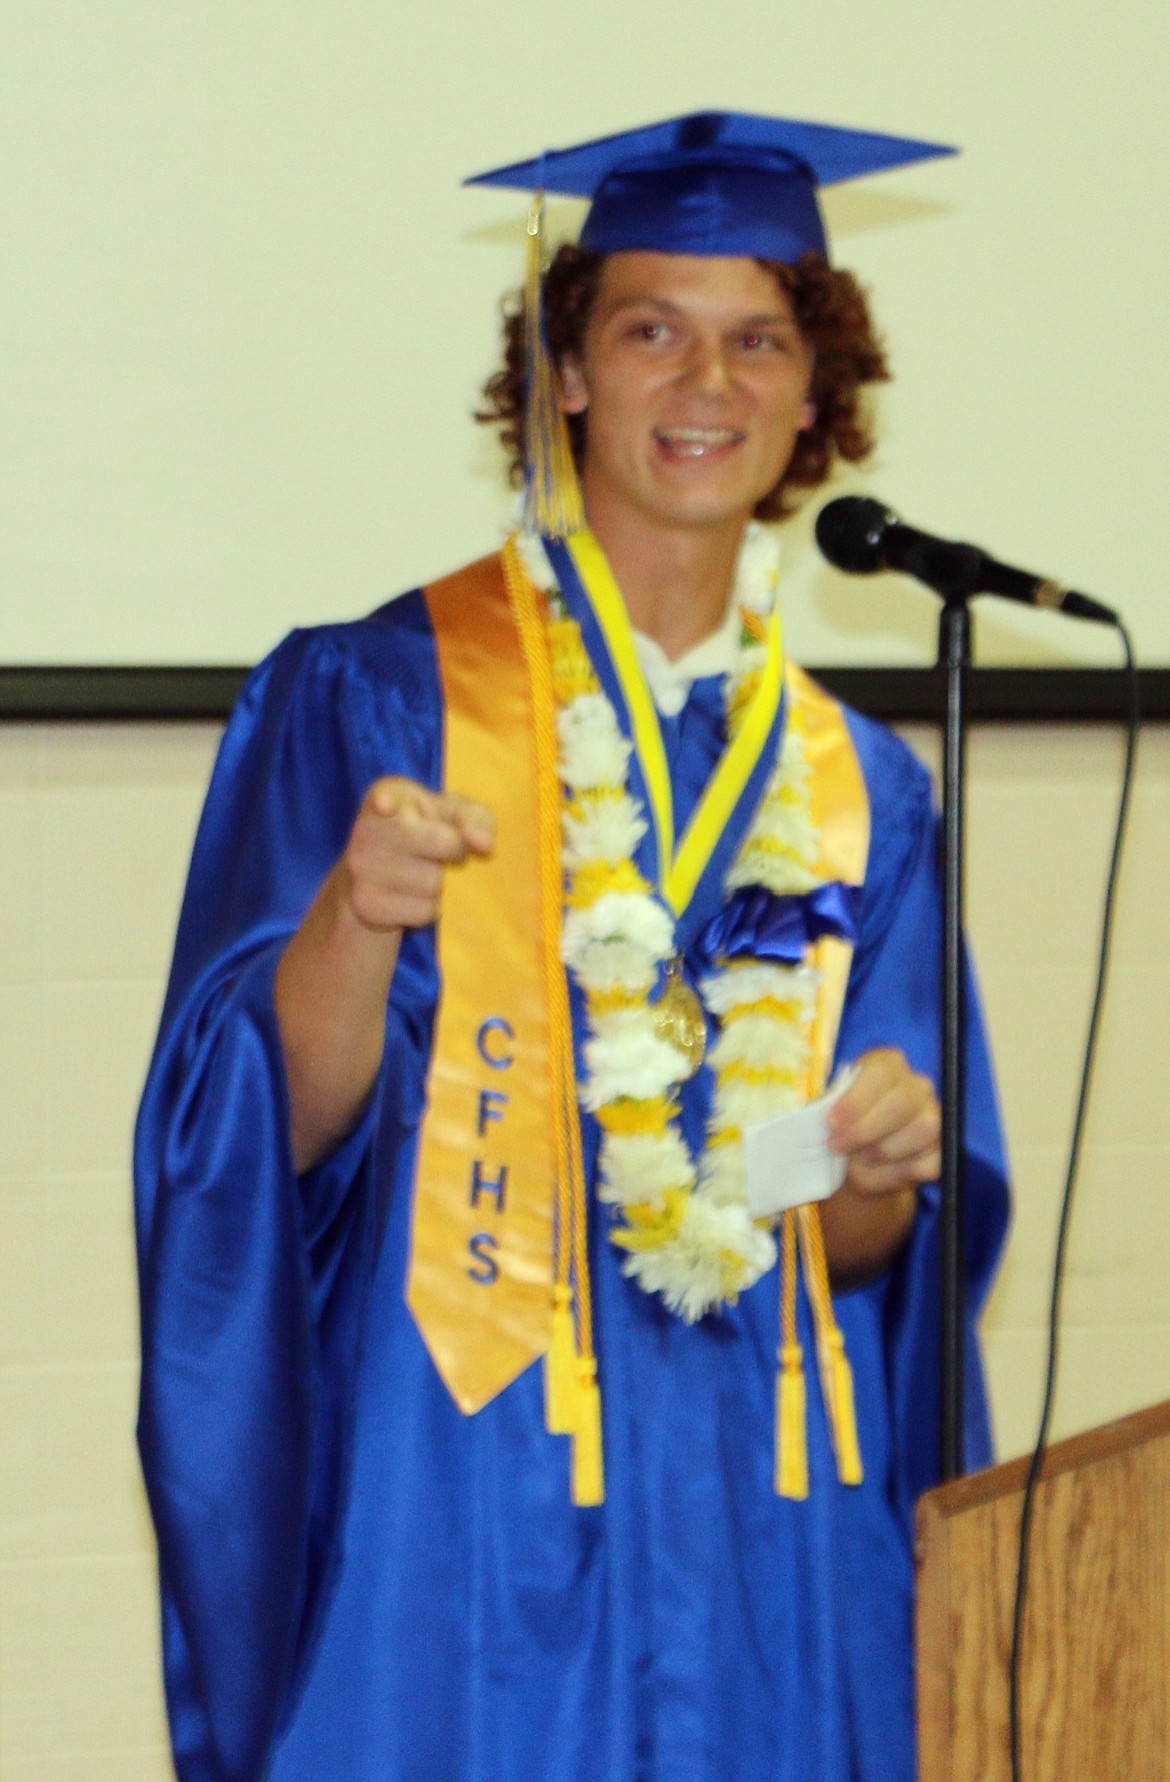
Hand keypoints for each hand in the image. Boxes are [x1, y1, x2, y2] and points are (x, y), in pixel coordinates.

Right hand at [341, 777, 495, 933]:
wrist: (379, 881)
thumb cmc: (427, 836)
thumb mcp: (454, 816)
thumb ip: (476, 819)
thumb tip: (484, 844)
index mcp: (388, 794)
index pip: (390, 797)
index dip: (388, 801)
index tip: (385, 805)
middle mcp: (366, 829)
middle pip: (442, 843)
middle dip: (455, 853)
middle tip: (443, 853)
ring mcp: (361, 868)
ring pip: (434, 883)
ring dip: (440, 885)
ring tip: (422, 874)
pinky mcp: (366, 904)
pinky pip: (423, 911)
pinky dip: (428, 909)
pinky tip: (410, 896)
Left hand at [826, 1048, 940, 1196]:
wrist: (855, 1163)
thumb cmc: (841, 1126)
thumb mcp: (828, 1112)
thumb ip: (827, 1109)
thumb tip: (820, 1115)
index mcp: (886, 1064)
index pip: (880, 1074)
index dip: (856, 1100)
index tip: (832, 1123)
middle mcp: (917, 1085)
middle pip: (902, 1103)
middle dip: (866, 1130)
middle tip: (837, 1146)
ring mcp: (934, 1116)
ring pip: (922, 1130)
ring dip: (885, 1151)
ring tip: (859, 1159)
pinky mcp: (943, 1150)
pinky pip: (929, 1163)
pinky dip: (899, 1174)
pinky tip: (878, 1173)